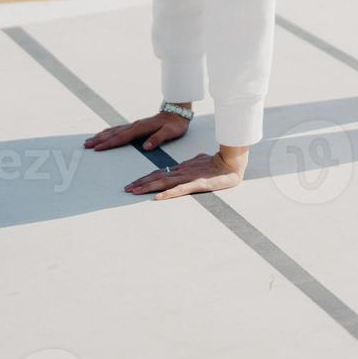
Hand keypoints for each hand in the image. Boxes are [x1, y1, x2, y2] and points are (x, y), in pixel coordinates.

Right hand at [84, 108, 190, 151]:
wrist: (178, 112)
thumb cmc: (175, 124)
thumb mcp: (170, 132)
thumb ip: (157, 139)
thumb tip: (146, 146)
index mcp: (141, 128)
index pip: (122, 137)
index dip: (109, 143)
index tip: (98, 148)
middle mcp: (135, 126)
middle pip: (114, 133)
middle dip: (99, 139)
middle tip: (87, 145)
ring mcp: (135, 125)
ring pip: (114, 130)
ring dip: (102, 135)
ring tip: (90, 140)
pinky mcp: (136, 126)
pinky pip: (119, 129)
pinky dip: (109, 131)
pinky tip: (104, 133)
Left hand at [125, 146, 248, 200]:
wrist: (231, 162)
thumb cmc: (217, 162)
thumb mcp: (200, 161)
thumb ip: (191, 163)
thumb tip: (186, 164)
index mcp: (181, 168)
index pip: (159, 173)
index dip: (145, 178)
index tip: (133, 184)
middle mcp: (181, 172)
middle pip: (157, 177)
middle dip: (141, 183)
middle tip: (126, 189)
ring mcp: (188, 178)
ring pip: (164, 182)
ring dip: (148, 187)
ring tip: (135, 191)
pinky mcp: (197, 184)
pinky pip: (179, 189)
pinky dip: (167, 193)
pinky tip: (157, 197)